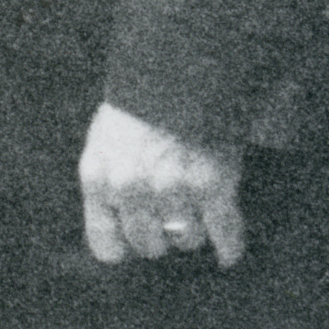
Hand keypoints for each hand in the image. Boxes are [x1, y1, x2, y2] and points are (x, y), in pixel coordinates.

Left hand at [80, 100, 246, 269]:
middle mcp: (132, 190)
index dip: (123, 246)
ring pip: (185, 240)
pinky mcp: (214, 186)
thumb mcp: (102, 143)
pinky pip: (224, 232)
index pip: (106, 245)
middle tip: (169, 220)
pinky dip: (229, 246)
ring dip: (191, 232)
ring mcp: (173, 190)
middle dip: (160, 236)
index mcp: (99, 179)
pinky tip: (228, 255)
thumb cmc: (140, 109)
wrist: (181, 73)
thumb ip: (106, 184)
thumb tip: (119, 225)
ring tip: (195, 214)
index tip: (134, 242)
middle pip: (149, 245)